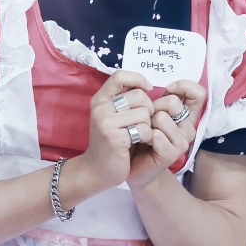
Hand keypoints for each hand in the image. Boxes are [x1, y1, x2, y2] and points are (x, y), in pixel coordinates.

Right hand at [81, 70, 153, 190]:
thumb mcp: (111, 115)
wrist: (97, 170)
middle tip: (144, 122)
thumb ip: (124, 100)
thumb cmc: (111, 141)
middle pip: (140, 96)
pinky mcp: (115, 138)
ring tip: (139, 135)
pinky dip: (147, 137)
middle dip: (149, 109)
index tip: (148, 89)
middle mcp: (100, 108)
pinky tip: (140, 143)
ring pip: (144, 113)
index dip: (138, 79)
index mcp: (100, 99)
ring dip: (148, 125)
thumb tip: (147, 86)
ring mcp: (106, 123)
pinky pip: (144, 130)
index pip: (120, 76)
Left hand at [127, 79, 205, 188]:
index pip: (199, 93)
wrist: (135, 165)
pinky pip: (155, 134)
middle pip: (173, 102)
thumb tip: (160, 85)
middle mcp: (189, 128)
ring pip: (161, 117)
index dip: (184, 86)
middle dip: (154, 106)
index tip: (168, 89)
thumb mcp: (152, 110)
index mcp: (187, 115)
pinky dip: (144, 135)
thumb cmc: (142, 132)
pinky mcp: (172, 154)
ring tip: (145, 131)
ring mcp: (183, 142)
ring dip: (147, 122)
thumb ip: (161, 96)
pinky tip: (142, 141)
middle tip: (148, 119)